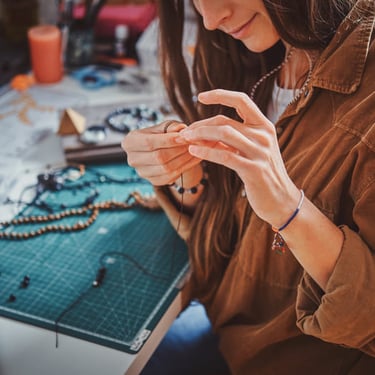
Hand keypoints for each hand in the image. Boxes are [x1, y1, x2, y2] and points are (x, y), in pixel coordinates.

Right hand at [121, 120, 200, 185]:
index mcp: (129, 142)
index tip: (184, 136)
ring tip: (195, 149)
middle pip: (158, 157)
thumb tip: (181, 129)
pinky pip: (171, 177)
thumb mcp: (163, 127)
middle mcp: (132, 160)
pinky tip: (194, 159)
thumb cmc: (161, 134)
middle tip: (193, 143)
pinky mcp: (153, 181)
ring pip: (166, 168)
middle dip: (178, 150)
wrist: (160, 150)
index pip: (149, 142)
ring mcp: (142, 173)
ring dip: (184, 159)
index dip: (168, 140)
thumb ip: (171, 126)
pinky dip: (185, 167)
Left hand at [178, 89, 299, 226]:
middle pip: (225, 121)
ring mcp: (260, 152)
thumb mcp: (251, 150)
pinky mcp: (254, 170)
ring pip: (224, 134)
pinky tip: (193, 151)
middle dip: (200, 125)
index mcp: (264, 126)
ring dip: (200, 135)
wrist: (281, 200)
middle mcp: (264, 135)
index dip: (220, 95)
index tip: (200, 96)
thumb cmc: (262, 174)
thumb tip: (205, 131)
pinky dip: (206, 152)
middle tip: (185, 132)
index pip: (241, 101)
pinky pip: (225, 156)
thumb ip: (234, 139)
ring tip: (186, 140)